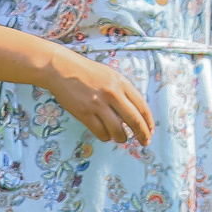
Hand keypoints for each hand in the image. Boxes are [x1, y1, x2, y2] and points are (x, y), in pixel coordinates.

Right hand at [39, 51, 155, 146]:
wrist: (61, 69)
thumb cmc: (88, 72)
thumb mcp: (112, 76)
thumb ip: (124, 92)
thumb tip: (137, 113)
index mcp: (123, 84)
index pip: (143, 108)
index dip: (149, 123)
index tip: (150, 131)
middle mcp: (113, 94)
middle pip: (134, 121)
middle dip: (142, 135)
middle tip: (144, 142)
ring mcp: (98, 104)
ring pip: (118, 130)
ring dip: (122, 138)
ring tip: (121, 139)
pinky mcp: (83, 113)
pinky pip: (100, 131)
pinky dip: (105, 137)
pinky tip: (106, 136)